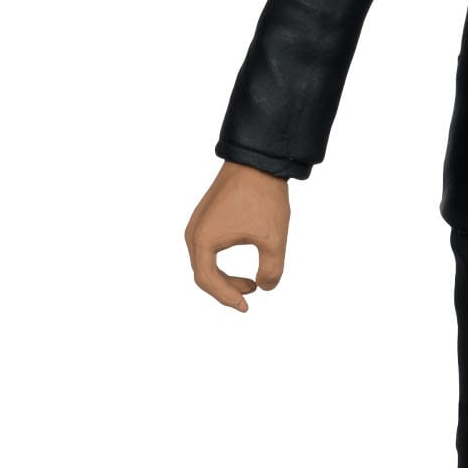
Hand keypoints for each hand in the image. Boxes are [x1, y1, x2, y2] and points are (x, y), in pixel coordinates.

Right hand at [184, 161, 290, 311]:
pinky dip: (223, 262)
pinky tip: (246, 261)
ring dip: (225, 276)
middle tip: (252, 293)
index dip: (226, 298)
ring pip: (205, 261)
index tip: (246, 306)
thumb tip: (267, 287)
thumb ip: (271, 269)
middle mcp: (194, 232)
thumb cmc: (263, 197)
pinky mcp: (207, 216)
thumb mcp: (273, 238)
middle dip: (226, 289)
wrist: (257, 160)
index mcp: (203, 240)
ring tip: (253, 282)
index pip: (207, 281)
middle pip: (203, 274)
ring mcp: (198, 223)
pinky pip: (208, 248)